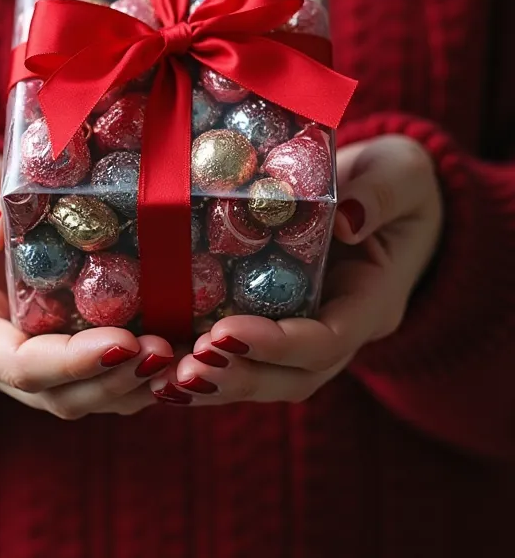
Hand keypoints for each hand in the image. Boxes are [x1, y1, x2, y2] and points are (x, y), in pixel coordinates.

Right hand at [0, 148, 171, 418]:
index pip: (19, 365)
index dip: (73, 362)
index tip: (124, 340)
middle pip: (60, 394)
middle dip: (117, 378)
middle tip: (170, 349)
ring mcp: (28, 359)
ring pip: (88, 395)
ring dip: (138, 383)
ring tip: (187, 354)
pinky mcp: (59, 344)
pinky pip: (103, 371)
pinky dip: (144, 367)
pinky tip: (184, 345)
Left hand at [153, 134, 442, 405]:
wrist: (386, 192)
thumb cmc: (395, 177)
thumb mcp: (400, 174)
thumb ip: (380, 194)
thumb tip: (348, 220)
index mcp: (373, 301)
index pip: (328, 340)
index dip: (278, 344)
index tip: (226, 331)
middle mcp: (341, 330)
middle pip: (291, 377)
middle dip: (237, 377)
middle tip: (185, 368)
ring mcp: (308, 334)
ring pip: (263, 378)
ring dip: (214, 384)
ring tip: (163, 378)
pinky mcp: (275, 322)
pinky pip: (241, 357)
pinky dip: (201, 364)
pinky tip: (158, 365)